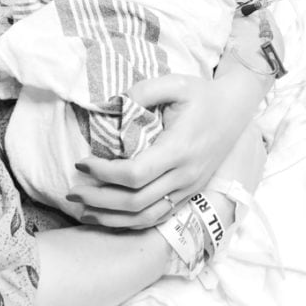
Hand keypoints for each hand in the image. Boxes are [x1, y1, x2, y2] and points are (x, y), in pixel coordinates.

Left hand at [67, 73, 256, 229]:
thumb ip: (142, 91)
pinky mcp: (188, 194)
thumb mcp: (174, 82)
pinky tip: (108, 217)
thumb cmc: (201, 94)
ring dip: (111, 218)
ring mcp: (188, 189)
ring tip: (82, 209)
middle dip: (99, 199)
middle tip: (71, 190)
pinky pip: (157, 217)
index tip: (81, 163)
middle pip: (136, 201)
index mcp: (179, 148)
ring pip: (146, 217)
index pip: (135, 174)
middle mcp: (184, 175)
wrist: (234, 110)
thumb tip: (110, 106)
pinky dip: (130, 223)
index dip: (104, 173)